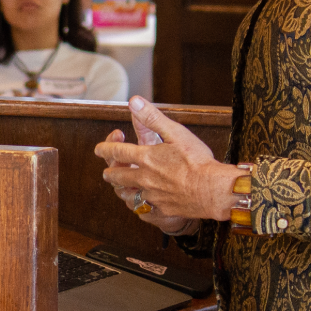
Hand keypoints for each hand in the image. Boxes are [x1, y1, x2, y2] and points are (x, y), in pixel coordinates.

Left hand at [95, 96, 241, 224]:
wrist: (212, 190)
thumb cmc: (198, 160)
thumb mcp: (176, 133)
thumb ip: (153, 118)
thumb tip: (133, 102)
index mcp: (146, 158)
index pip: (117, 152)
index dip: (105, 149)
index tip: (98, 149)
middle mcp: (144, 178)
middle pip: (118, 176)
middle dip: (110, 173)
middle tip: (107, 172)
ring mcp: (152, 195)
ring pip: (127, 195)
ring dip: (122, 189)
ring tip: (120, 188)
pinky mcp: (162, 209)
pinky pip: (144, 209)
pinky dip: (140, 205)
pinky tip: (143, 203)